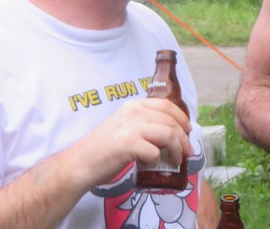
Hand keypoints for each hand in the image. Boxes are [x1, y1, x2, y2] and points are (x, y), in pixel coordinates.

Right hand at [64, 98, 191, 188]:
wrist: (80, 163)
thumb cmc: (104, 149)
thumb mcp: (125, 127)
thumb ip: (144, 125)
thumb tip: (171, 133)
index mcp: (133, 105)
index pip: (167, 105)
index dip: (182, 118)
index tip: (188, 130)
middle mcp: (134, 112)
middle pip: (171, 122)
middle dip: (184, 139)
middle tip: (188, 152)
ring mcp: (131, 127)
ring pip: (168, 135)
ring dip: (177, 150)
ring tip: (176, 161)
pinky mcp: (128, 145)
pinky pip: (155, 152)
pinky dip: (157, 160)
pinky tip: (150, 164)